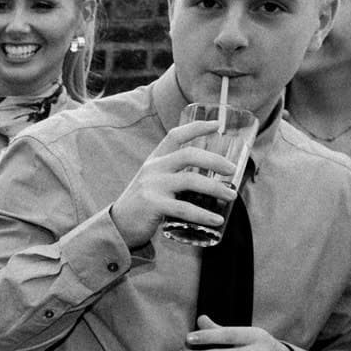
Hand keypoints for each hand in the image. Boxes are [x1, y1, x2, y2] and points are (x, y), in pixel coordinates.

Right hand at [108, 119, 240, 248]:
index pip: (175, 135)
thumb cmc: (142, 204)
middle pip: (188, 154)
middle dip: (215, 160)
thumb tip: (210, 179)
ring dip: (216, 188)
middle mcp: (153, 169)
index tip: (217, 125)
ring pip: (191, 180)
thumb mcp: (153, 182)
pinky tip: (217, 220)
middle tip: (233, 170)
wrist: (117, 225)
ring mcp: (152, 186)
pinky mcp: (153, 205)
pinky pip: (184, 208)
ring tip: (232, 196)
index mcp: (155, 160)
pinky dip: (204, 214)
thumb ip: (173, 176)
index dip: (197, 127)